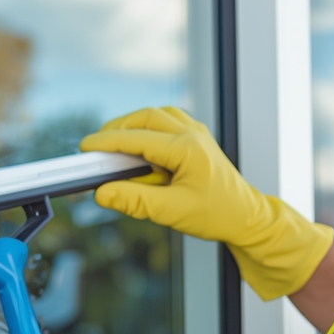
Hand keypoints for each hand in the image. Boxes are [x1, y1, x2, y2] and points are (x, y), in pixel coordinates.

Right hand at [81, 106, 333, 299]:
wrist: (247, 217)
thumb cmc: (217, 215)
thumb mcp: (171, 212)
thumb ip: (135, 201)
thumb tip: (103, 193)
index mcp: (187, 149)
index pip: (138, 138)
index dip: (107, 142)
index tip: (86, 148)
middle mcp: (193, 134)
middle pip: (145, 117)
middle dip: (117, 129)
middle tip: (97, 148)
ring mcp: (197, 133)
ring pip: (157, 116)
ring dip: (133, 126)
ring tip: (115, 148)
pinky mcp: (198, 139)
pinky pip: (168, 123)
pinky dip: (149, 129)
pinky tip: (141, 148)